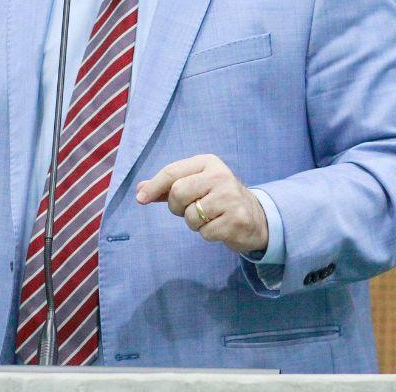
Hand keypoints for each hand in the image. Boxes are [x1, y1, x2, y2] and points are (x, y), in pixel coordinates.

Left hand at [135, 154, 267, 255]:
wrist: (255, 216)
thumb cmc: (218, 198)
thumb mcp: (196, 185)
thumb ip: (168, 186)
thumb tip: (140, 189)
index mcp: (208, 162)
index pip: (172, 172)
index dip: (153, 186)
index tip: (140, 199)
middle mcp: (220, 176)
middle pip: (178, 193)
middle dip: (177, 207)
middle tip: (189, 209)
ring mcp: (230, 198)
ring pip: (190, 216)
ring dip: (194, 223)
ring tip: (209, 217)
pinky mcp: (236, 220)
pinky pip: (205, 232)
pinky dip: (207, 233)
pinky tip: (220, 226)